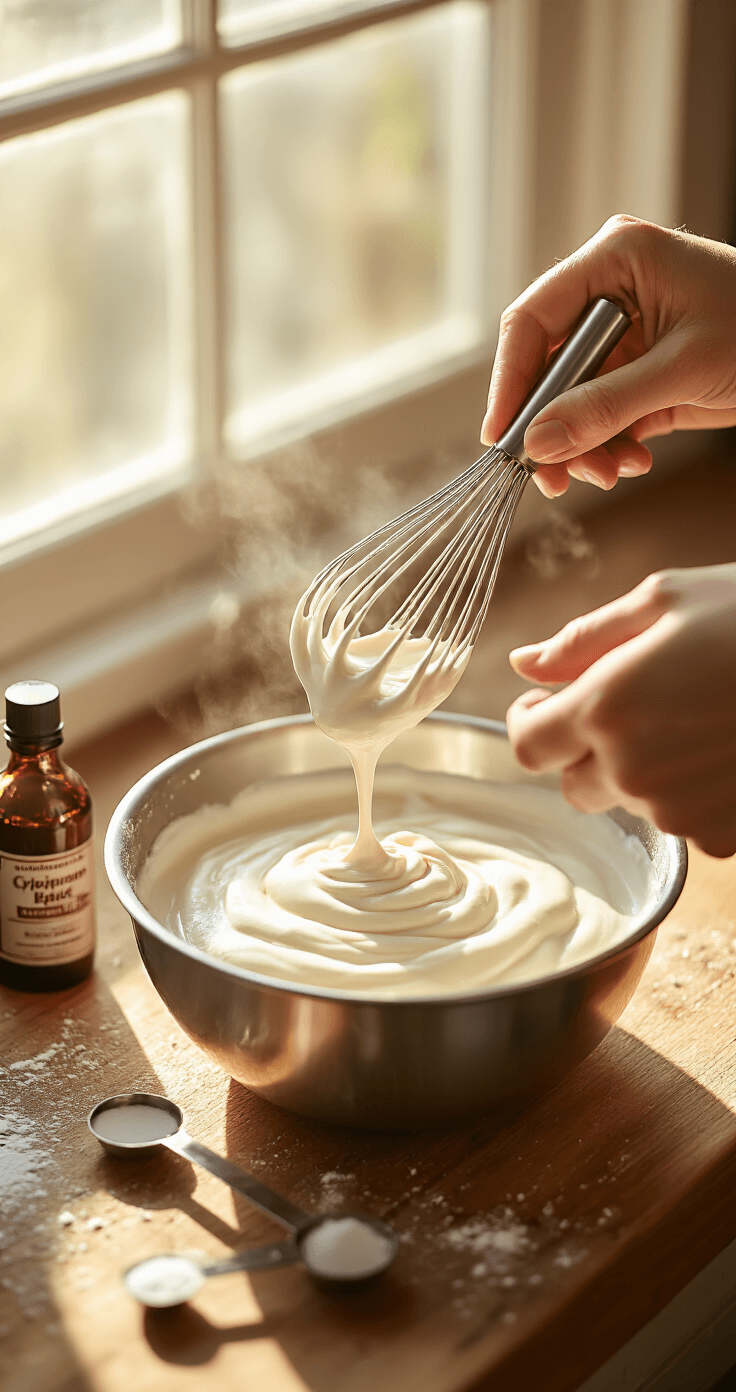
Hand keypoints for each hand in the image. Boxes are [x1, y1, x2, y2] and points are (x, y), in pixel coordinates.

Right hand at [481, 215, 735, 496]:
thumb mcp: (683, 371)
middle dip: (552, 426)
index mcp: (616, 259)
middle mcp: (612, 292)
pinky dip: (608, 444)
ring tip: (609, 474)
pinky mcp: (641, 370)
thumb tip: (537, 445)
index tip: (502, 438)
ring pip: (572, 398)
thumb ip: (606, 408)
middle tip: (552, 476)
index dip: (511, 381)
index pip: (533, 320)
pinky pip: (602, 412)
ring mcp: (626, 333)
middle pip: (549, 366)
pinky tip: (632, 460)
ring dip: (582, 444)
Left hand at [505, 564, 735, 856]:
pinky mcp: (720, 836)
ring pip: (632, 803)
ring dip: (646, 771)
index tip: (551, 703)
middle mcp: (632, 770)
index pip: (527, 744)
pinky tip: (726, 749)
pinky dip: (696, 794)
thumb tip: (525, 663)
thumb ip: (582, 639)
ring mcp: (678, 810)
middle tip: (635, 707)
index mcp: (606, 707)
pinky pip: (686, 822)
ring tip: (698, 719)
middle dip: (588, 751)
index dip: (532, 722)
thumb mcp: (665, 600)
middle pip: (574, 785)